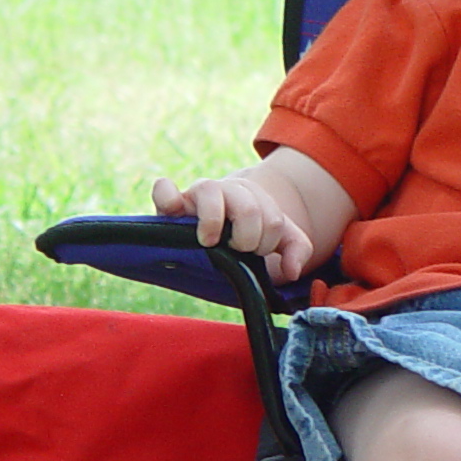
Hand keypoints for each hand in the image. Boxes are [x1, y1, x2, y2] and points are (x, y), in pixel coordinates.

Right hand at [151, 173, 315, 282]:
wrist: (216, 225)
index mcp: (254, 198)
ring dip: (215, 222)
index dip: (268, 242)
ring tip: (211, 242)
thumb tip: (292, 270)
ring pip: (211, 191)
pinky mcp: (171, 205)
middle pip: (249, 208)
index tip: (256, 251)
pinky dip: (166, 196)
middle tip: (236, 249)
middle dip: (249, 239)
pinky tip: (173, 210)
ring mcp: (198, 196)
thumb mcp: (276, 238)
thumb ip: (296, 248)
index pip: (273, 220)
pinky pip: (163, 190)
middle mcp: (227, 192)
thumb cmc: (245, 233)